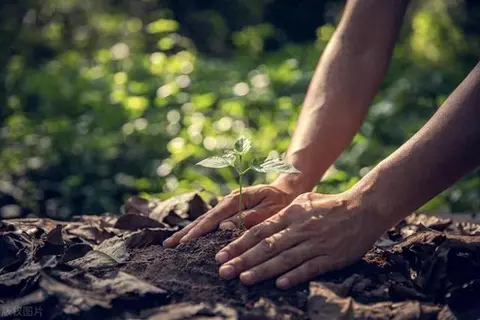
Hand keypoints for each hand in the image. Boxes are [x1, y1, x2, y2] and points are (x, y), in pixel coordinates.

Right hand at [162, 183, 297, 247]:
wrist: (285, 191)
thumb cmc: (281, 202)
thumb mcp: (270, 209)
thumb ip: (249, 218)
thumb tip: (224, 226)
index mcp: (236, 200)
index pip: (213, 217)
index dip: (198, 231)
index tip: (184, 242)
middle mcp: (227, 202)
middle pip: (203, 219)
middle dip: (185, 232)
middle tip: (168, 246)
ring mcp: (226, 207)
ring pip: (203, 221)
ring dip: (187, 232)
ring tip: (170, 244)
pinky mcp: (227, 212)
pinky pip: (209, 223)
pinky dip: (197, 231)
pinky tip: (186, 239)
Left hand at [214, 191, 385, 288]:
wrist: (364, 208)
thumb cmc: (330, 205)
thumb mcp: (304, 201)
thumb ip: (283, 213)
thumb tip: (260, 225)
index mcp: (291, 214)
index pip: (259, 231)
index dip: (239, 244)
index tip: (221, 254)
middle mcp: (300, 229)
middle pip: (267, 246)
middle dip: (243, 259)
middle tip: (224, 271)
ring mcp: (315, 243)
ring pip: (284, 258)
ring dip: (263, 270)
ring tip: (243, 279)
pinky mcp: (331, 256)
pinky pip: (310, 268)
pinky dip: (295, 276)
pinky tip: (280, 284)